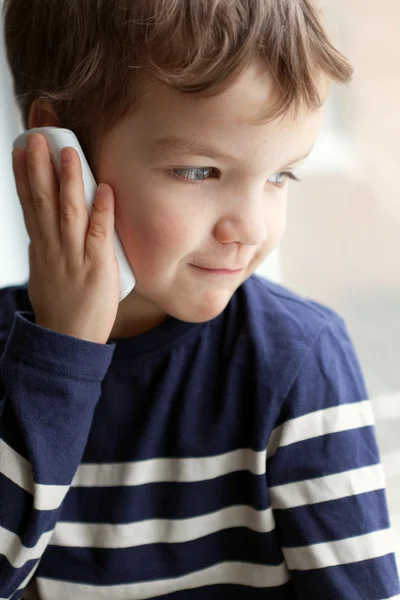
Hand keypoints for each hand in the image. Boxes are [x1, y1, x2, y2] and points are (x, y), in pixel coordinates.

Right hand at [12, 133, 119, 344]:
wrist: (69, 338)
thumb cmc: (60, 306)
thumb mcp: (44, 273)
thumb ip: (47, 248)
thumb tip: (47, 230)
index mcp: (40, 247)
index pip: (28, 204)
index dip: (22, 175)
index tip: (19, 150)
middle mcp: (53, 247)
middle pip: (43, 200)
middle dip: (38, 166)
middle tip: (37, 136)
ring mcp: (74, 256)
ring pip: (68, 211)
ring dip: (68, 180)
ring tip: (67, 151)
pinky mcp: (97, 266)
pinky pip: (99, 233)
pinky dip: (102, 210)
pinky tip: (104, 188)